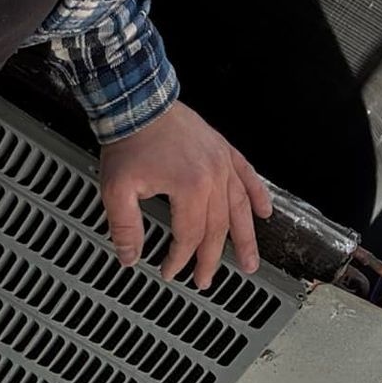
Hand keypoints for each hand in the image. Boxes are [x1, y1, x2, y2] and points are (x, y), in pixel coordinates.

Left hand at [99, 101, 271, 288]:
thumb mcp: (117, 190)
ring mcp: (222, 162)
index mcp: (190, 188)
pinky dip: (257, 195)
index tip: (168, 271)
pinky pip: (248, 175)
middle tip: (205, 280)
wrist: (138, 102)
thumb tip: (130, 257)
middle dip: (211, 259)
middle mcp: (213, 177)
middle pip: (217, 228)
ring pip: (240, 207)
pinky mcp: (223, 149)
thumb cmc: (130, 142)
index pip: (189, 236)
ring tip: (251, 261)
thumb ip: (125, 228)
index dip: (179, 259)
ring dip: (246, 238)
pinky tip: (264, 211)